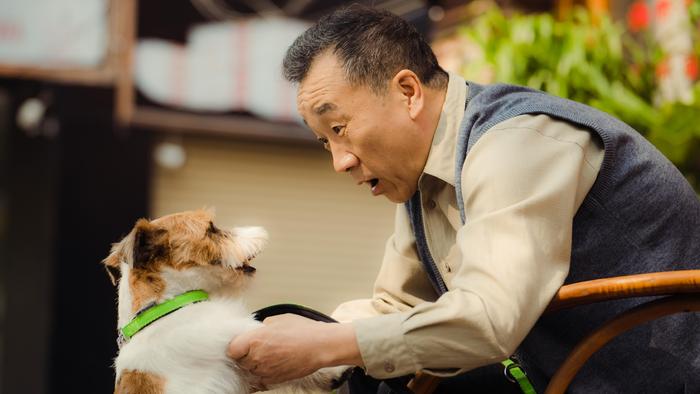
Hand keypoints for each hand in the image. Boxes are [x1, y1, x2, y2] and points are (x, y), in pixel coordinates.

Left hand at [227, 313, 360, 386]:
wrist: (321, 346)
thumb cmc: (304, 331)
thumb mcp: (279, 319)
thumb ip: (263, 326)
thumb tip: (258, 329)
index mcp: (255, 340)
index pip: (231, 349)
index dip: (236, 346)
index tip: (240, 343)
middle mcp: (258, 357)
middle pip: (240, 361)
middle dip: (245, 355)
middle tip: (256, 347)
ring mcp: (266, 371)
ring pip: (250, 371)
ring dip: (254, 365)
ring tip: (267, 355)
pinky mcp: (275, 380)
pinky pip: (260, 380)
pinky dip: (262, 374)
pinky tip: (270, 365)